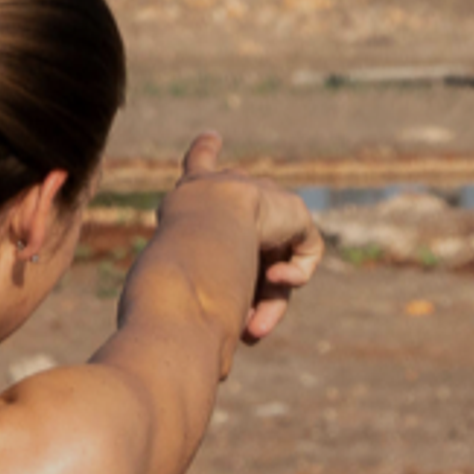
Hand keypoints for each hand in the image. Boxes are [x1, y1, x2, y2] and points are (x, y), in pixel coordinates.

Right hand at [171, 133, 322, 342]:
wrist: (203, 237)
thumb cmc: (173, 264)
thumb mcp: (172, 275)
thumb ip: (194, 290)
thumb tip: (221, 336)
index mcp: (191, 195)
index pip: (198, 165)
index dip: (204, 152)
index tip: (211, 136)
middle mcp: (225, 188)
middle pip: (245, 233)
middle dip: (248, 289)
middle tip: (246, 331)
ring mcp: (261, 195)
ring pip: (272, 258)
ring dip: (265, 298)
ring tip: (253, 329)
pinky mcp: (292, 210)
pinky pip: (302, 250)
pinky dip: (292, 275)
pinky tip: (274, 281)